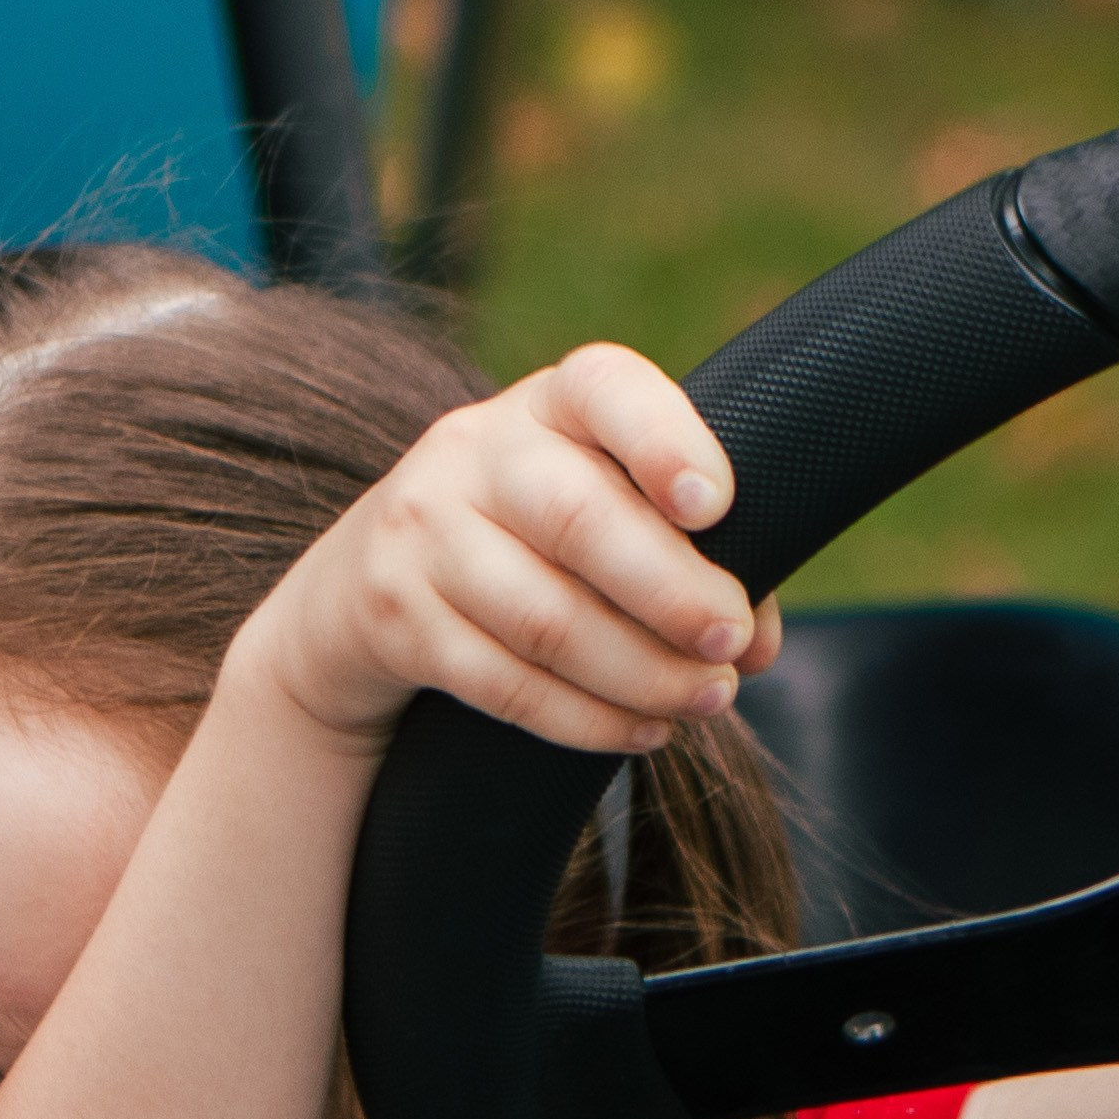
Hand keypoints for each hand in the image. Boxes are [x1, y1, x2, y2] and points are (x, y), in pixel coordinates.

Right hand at [235, 345, 780, 754]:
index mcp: (546, 404)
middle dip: (673, 593)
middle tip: (732, 641)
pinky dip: (585, 718)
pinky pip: (503, 683)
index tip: (716, 504)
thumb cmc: (532, 539)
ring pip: (545, 619)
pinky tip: (641, 730)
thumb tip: (755, 644)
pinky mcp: (395, 616)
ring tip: (704, 698)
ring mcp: (421, 531)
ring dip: (641, 672)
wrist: (363, 581)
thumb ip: (688, 552)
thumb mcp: (596, 504)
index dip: (664, 441)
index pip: (604, 388)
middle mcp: (473, 451)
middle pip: (579, 520)